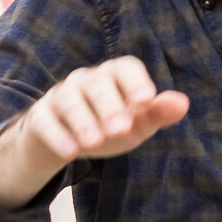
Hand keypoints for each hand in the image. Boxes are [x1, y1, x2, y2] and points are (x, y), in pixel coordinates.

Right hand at [0, 58, 191, 208]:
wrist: (64, 142)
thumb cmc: (109, 126)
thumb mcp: (137, 123)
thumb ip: (158, 113)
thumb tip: (182, 103)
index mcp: (114, 76)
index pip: (125, 68)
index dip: (136, 82)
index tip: (146, 100)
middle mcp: (86, 80)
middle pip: (97, 84)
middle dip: (109, 105)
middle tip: (120, 129)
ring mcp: (60, 96)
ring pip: (69, 101)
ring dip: (82, 121)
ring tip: (95, 142)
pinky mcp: (40, 118)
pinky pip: (46, 122)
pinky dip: (57, 136)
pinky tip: (71, 153)